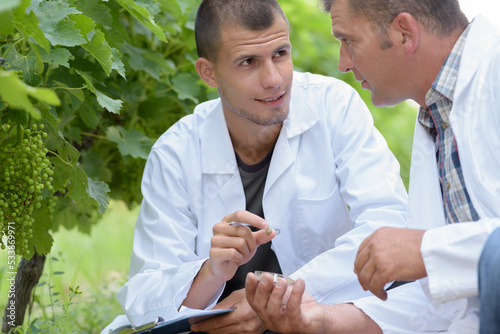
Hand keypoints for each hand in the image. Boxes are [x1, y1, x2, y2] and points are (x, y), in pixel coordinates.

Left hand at [190, 289, 265, 333]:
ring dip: (215, 332)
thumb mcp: (237, 295)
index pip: (218, 323)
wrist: (271, 300)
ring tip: (205, 328)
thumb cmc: (255, 294)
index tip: (194, 325)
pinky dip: (225, 333)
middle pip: (221, 331)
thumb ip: (222, 306)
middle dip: (207, 329)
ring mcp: (250, 332)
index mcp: (242, 314)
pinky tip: (218, 330)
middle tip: (196, 327)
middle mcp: (246, 326)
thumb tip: (208, 313)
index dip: (204, 325)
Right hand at [208, 210, 275, 281]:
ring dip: (246, 252)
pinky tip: (236, 260)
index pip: (240, 214)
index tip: (266, 226)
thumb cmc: (236, 251)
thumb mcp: (251, 242)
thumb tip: (272, 232)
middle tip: (249, 250)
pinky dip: (239, 258)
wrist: (224, 267)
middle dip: (252, 243)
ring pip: (240, 243)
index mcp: (227, 221)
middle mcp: (219, 227)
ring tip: (241, 255)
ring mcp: (215, 240)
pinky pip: (234, 253)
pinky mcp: (213, 252)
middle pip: (243, 230)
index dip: (254, 219)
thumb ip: (261, 236)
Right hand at [245, 273, 382, 333]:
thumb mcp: (283, 292)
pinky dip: (295, 294)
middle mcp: (272, 321)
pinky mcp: (299, 325)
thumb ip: (273, 286)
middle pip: (261, 307)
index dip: (250, 289)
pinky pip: (294, 310)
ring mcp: (285, 326)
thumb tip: (265, 275)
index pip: (253, 302)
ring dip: (277, 293)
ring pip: (274, 311)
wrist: (319, 316)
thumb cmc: (300, 304)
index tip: (251, 275)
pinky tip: (299, 283)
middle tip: (268, 276)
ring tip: (282, 281)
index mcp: (266, 312)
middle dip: (262, 290)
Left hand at [354, 227, 426, 299]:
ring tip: (377, 291)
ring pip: (365, 276)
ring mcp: (378, 257)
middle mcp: (375, 244)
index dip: (360, 263)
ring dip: (370, 286)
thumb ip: (385, 244)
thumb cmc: (422, 244)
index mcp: (378, 235)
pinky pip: (375, 285)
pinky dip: (378, 293)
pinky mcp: (385, 271)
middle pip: (359, 264)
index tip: (361, 270)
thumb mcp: (398, 237)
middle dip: (361, 276)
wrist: (433, 249)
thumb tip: (378, 258)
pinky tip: (384, 295)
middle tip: (366, 284)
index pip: (361, 250)